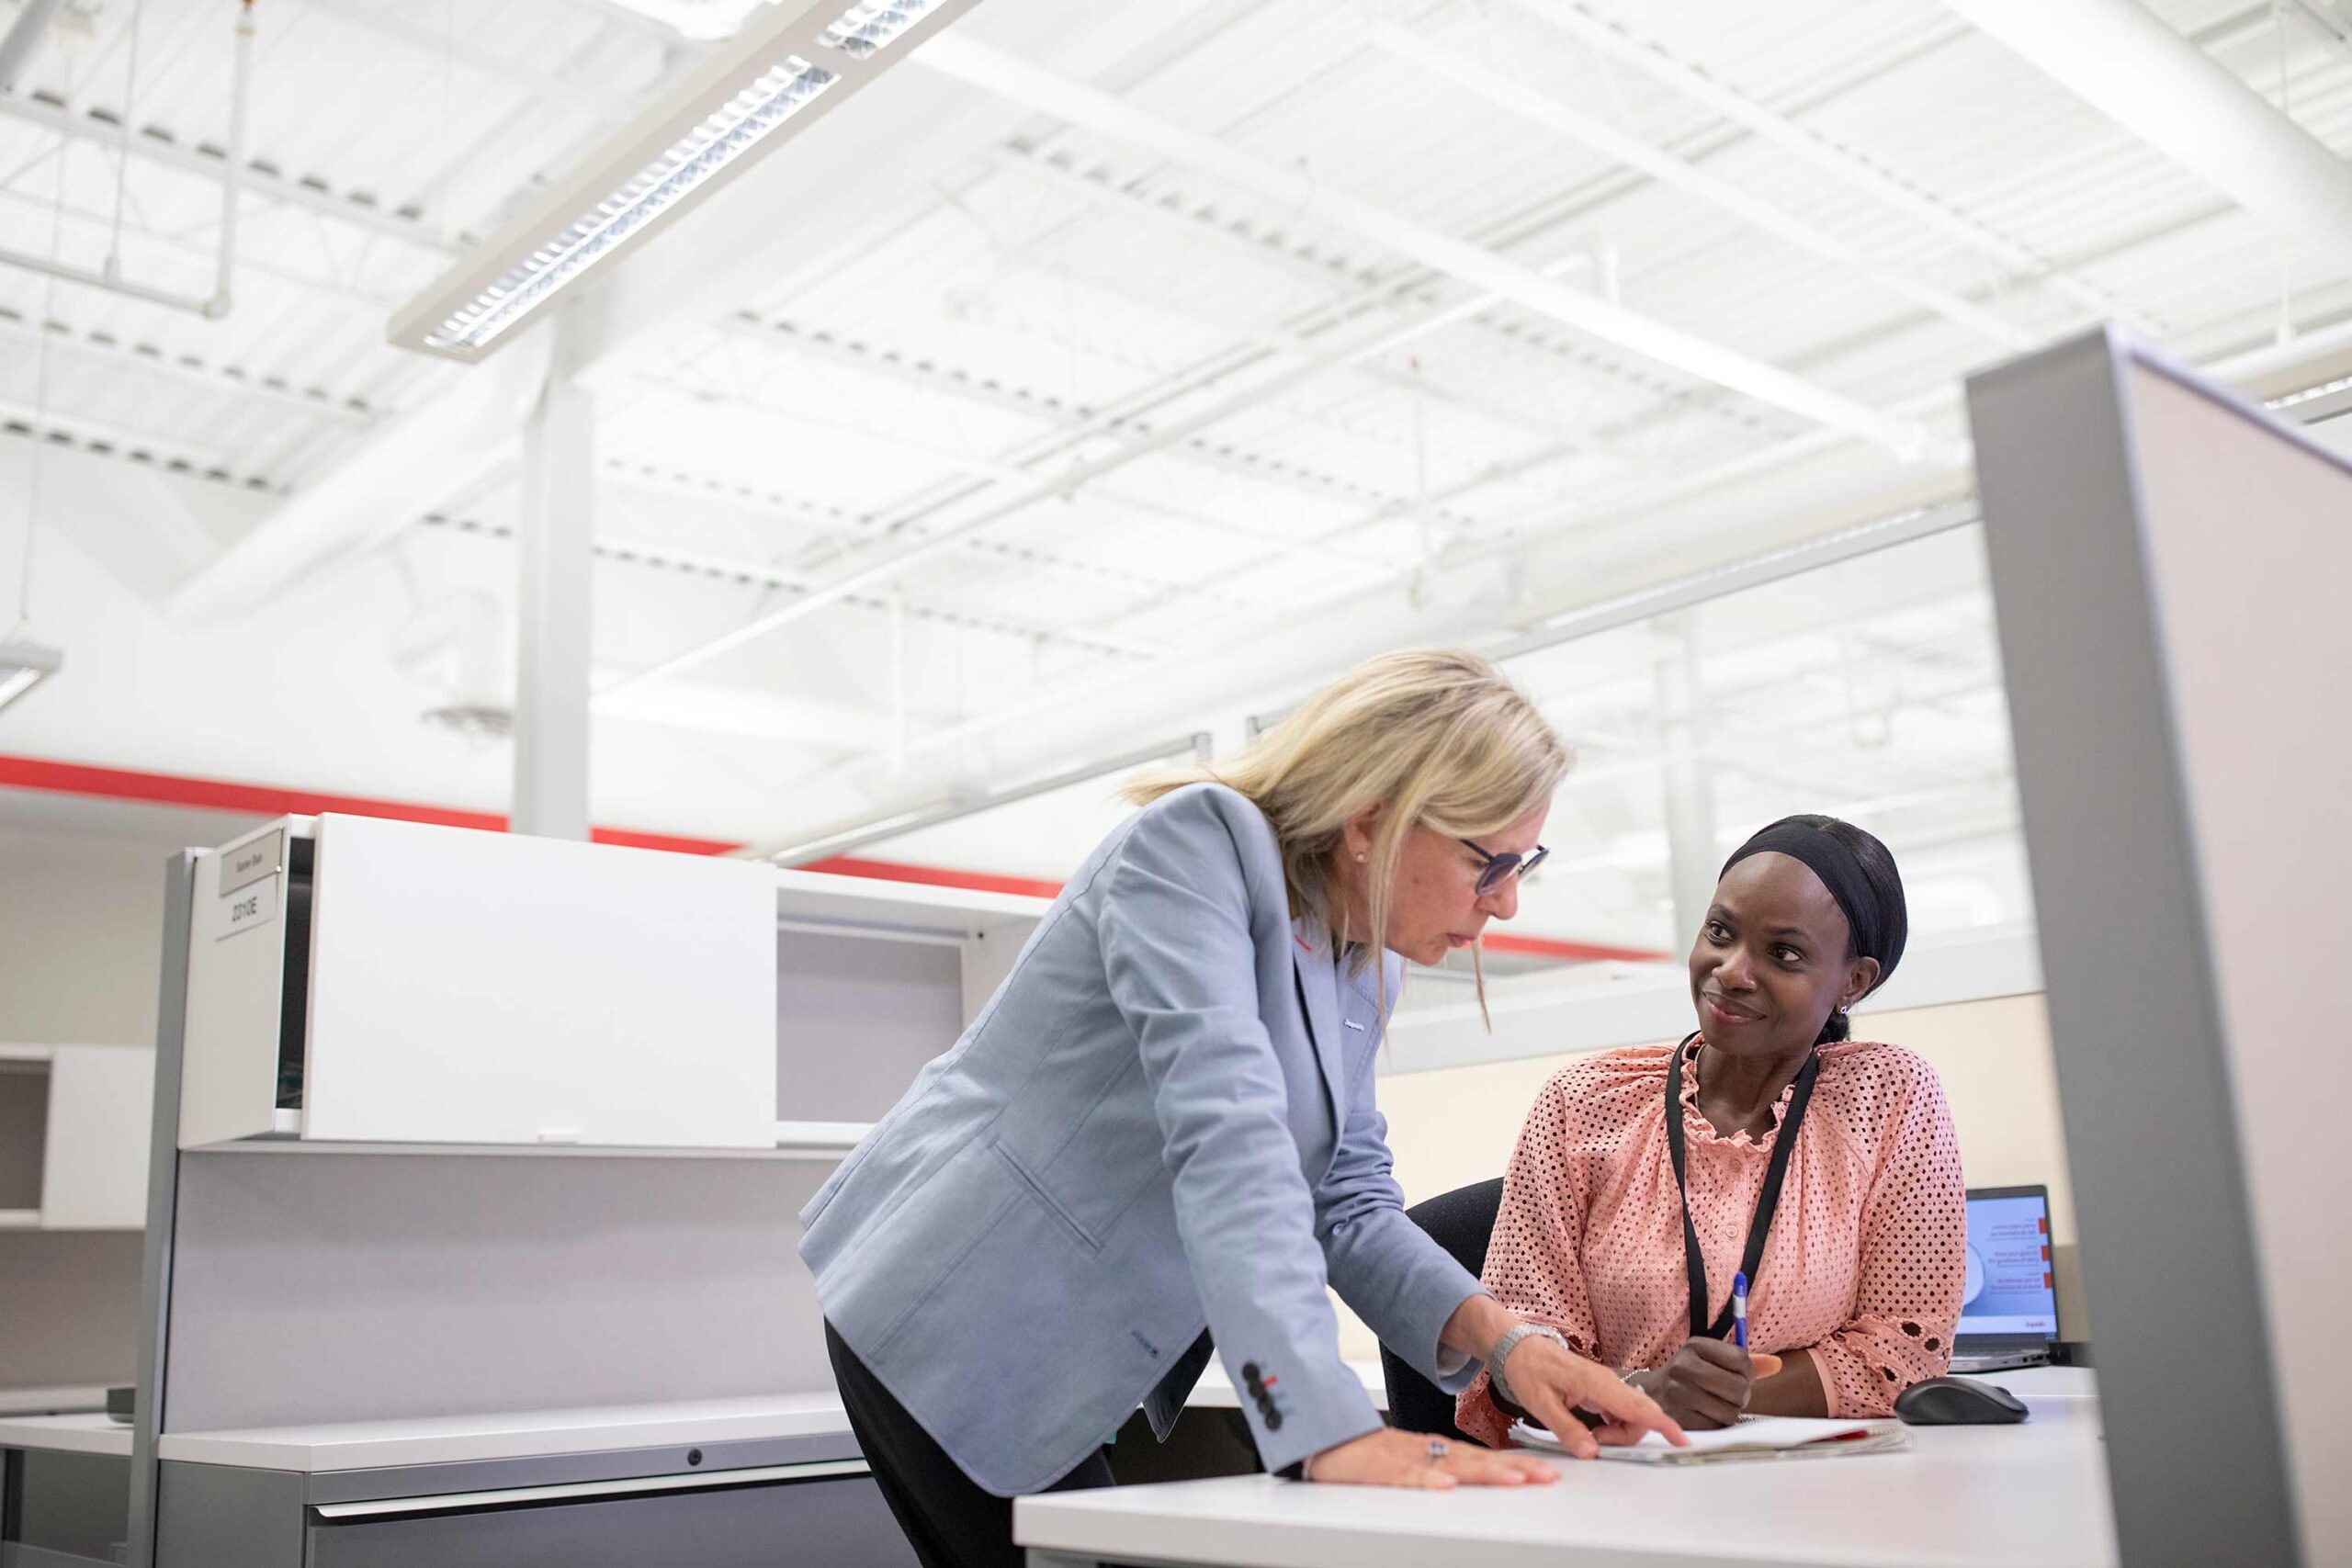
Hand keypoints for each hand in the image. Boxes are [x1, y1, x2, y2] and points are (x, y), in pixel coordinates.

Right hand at [1305, 1428, 1556, 1488]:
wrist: (1316, 1434)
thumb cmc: (1359, 1454)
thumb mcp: (1403, 1461)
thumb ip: (1433, 1469)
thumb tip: (1465, 1481)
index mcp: (1429, 1450)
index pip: (1478, 1458)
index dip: (1512, 1465)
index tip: (1544, 1472)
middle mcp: (1422, 1451)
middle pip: (1473, 1460)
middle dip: (1512, 1469)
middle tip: (1546, 1477)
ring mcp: (1400, 1458)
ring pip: (1447, 1466)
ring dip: (1482, 1472)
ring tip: (1514, 1480)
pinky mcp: (1376, 1469)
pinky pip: (1403, 1475)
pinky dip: (1425, 1480)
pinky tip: (1445, 1485)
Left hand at [1496, 1333, 1688, 1456]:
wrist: (1519, 1347)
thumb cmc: (1528, 1370)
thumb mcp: (1540, 1404)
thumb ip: (1567, 1429)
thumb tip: (1591, 1452)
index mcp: (1596, 1383)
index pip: (1638, 1407)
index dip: (1664, 1424)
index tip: (1681, 1441)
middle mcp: (1607, 1382)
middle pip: (1640, 1415)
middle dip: (1628, 1438)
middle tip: (1596, 1443)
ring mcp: (1607, 1385)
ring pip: (1632, 1416)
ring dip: (1619, 1434)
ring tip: (1590, 1437)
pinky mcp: (1602, 1389)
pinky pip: (1621, 1412)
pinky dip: (1616, 1427)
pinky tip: (1596, 1432)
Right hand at [1624, 1340, 1783, 1430]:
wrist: (1647, 1396)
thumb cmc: (1688, 1377)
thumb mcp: (1710, 1360)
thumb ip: (1743, 1363)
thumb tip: (1777, 1364)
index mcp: (1695, 1346)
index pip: (1741, 1359)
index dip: (1748, 1373)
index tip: (1739, 1377)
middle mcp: (1683, 1366)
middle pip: (1738, 1387)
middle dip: (1740, 1396)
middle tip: (1728, 1396)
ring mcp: (1678, 1393)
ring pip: (1730, 1412)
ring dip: (1727, 1413)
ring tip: (1712, 1406)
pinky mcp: (1677, 1418)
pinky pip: (1715, 1428)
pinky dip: (1714, 1425)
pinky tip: (1703, 1416)